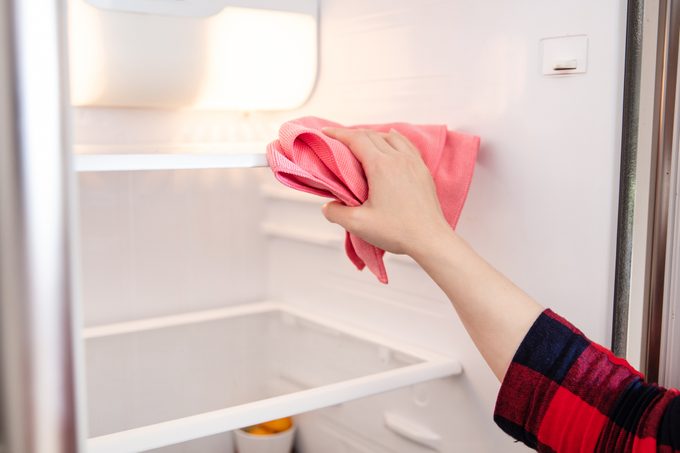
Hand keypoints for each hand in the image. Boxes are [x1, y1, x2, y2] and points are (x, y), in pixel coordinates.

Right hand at [321, 127, 452, 256]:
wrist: (430, 239)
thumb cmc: (397, 231)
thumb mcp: (358, 224)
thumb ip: (336, 212)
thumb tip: (327, 206)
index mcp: (381, 166)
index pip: (356, 140)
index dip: (338, 133)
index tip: (325, 132)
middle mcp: (398, 158)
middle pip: (372, 136)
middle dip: (352, 134)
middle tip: (339, 141)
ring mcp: (413, 163)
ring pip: (391, 137)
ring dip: (373, 135)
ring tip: (362, 142)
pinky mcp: (423, 171)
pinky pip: (407, 145)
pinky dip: (394, 139)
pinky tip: (392, 139)